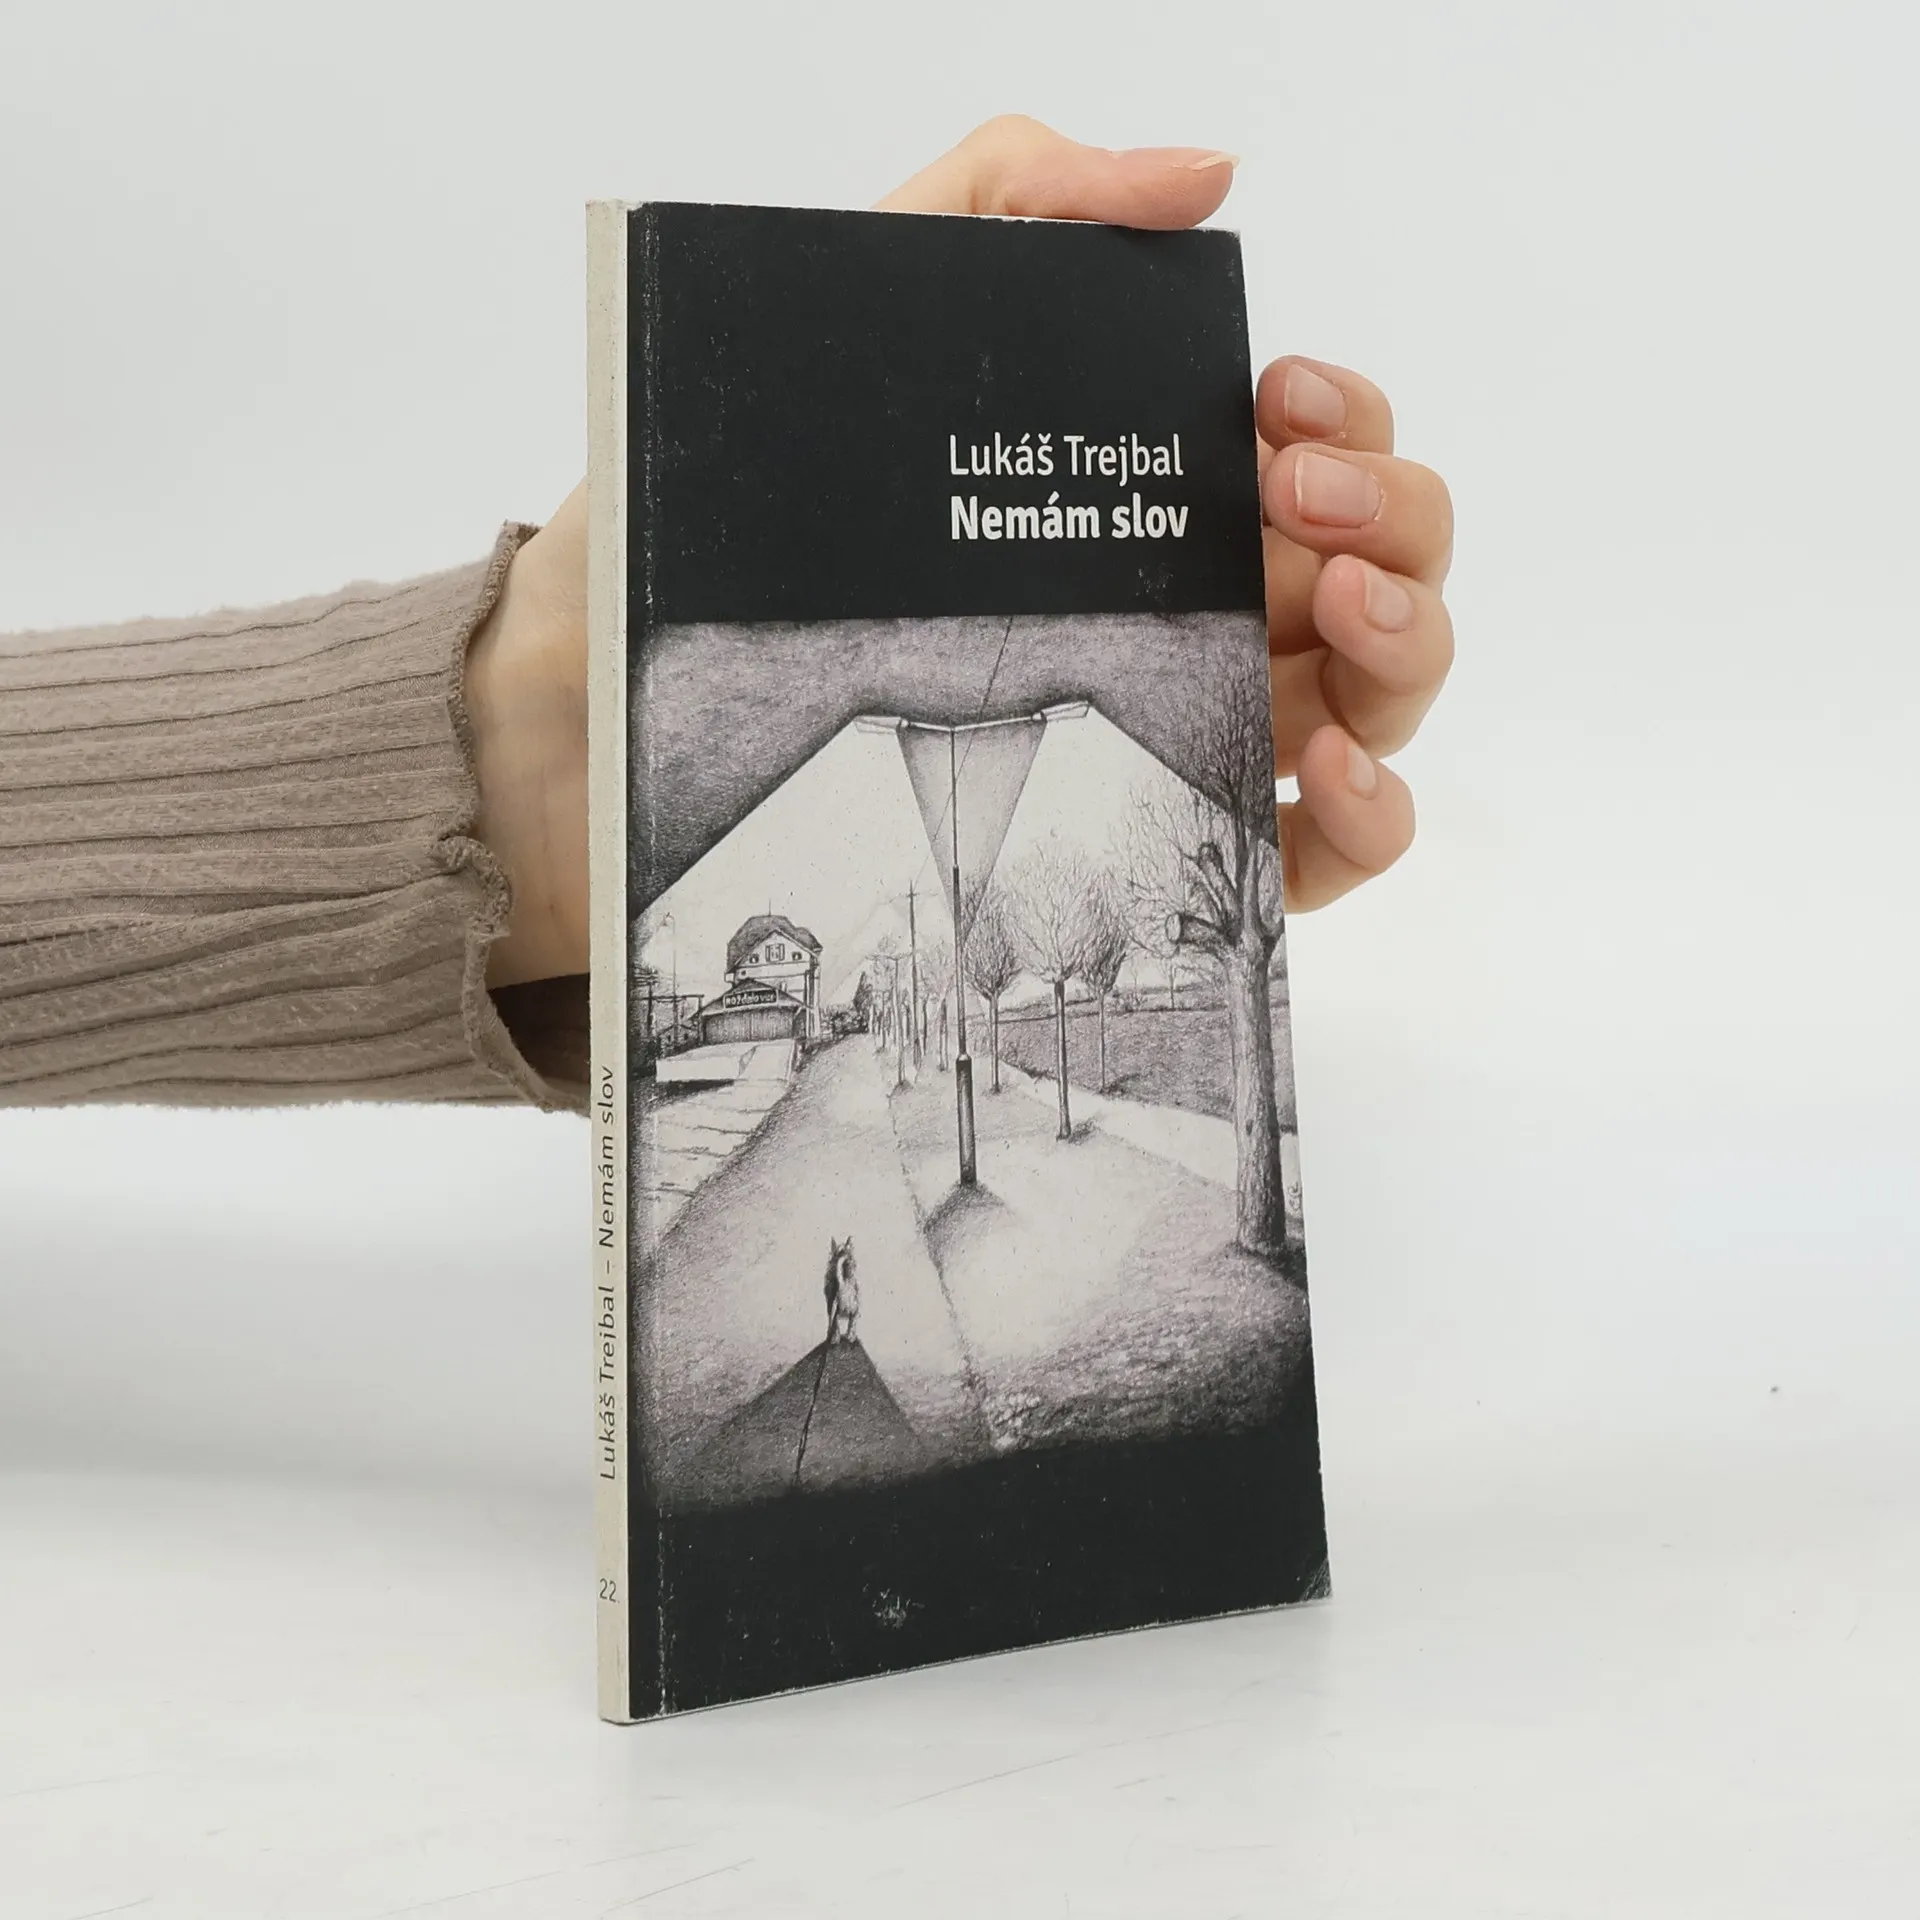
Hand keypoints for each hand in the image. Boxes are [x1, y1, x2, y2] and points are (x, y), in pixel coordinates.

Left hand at [468, 115, 1452, 984]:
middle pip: (1369, 572)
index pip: (1308, 455)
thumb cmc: (702, 533)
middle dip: (1396, 522)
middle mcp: (1160, 616)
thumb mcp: (846, 311)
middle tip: (1304, 504)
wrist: (580, 719)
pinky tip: (1334, 768)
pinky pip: (1304, 862)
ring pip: (1366, 706)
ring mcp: (1155, 743)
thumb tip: (1202, 173)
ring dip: (1410, 650)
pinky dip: (1368, 817)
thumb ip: (1006, 202)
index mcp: (1120, 497)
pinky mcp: (1127, 866)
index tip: (1283, 413)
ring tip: (1341, 608)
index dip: (1347, 425)